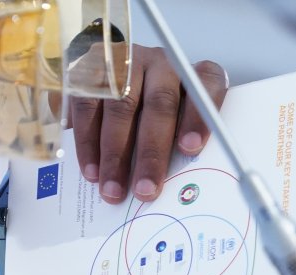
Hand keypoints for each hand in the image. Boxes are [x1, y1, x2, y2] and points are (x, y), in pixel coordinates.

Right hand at [69, 45, 228, 204]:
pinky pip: (88, 107)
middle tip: (145, 190)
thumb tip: (180, 188)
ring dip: (115, 155)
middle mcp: (161, 63)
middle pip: (160, 104)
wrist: (114, 78)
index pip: (207, 85)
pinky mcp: (92, 71)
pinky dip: (88, 143)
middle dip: (151, 152)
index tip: (191, 149)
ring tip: (113, 190)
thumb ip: (185, 148)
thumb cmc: (159, 118)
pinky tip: (91, 171)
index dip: (199, 117)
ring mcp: (126, 62)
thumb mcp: (180, 126)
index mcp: (193, 75)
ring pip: (120, 107)